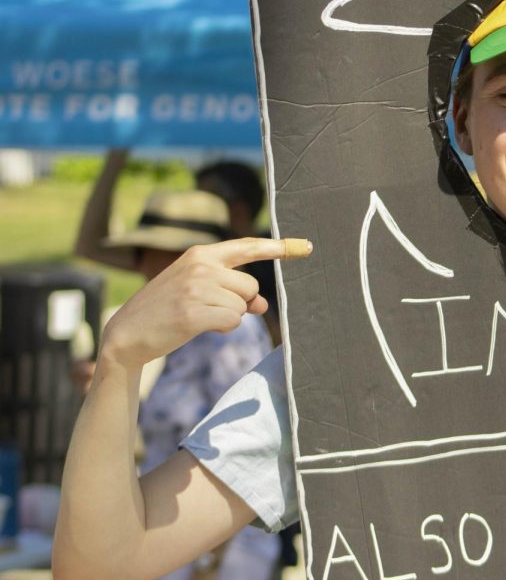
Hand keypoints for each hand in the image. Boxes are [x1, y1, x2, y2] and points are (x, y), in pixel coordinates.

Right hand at [101, 238, 310, 368]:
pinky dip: (221, 328)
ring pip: (242, 306)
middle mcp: (200, 266)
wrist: (126, 334)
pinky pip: (232, 322)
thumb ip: (231, 289)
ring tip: (196, 316)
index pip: (248, 246)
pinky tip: (195, 326)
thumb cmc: (166, 310)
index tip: (305, 246)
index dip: (278, 247)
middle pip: (250, 285)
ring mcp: (197, 288)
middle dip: (238, 301)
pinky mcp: (195, 312)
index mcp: (200, 254)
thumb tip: (262, 304)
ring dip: (226, 316)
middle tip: (205, 307)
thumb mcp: (198, 290)